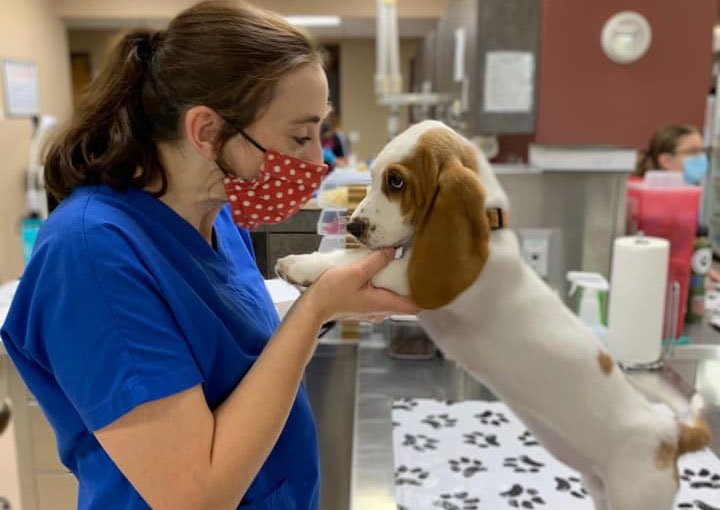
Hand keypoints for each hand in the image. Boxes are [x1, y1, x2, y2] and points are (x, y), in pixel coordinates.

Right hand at [302, 249, 420, 322]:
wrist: (312, 308)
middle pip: (405, 302)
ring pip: (392, 300)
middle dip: (412, 287)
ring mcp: (372, 312)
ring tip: (400, 268)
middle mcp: (382, 312)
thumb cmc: (333, 292)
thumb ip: (376, 261)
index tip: (434, 281)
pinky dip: (385, 288)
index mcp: (384, 304)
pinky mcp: (363, 309)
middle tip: (417, 267)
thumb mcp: (355, 272)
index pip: (415, 307)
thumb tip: (393, 251)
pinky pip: (381, 299)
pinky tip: (380, 275)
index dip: (427, 296)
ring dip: (397, 286)